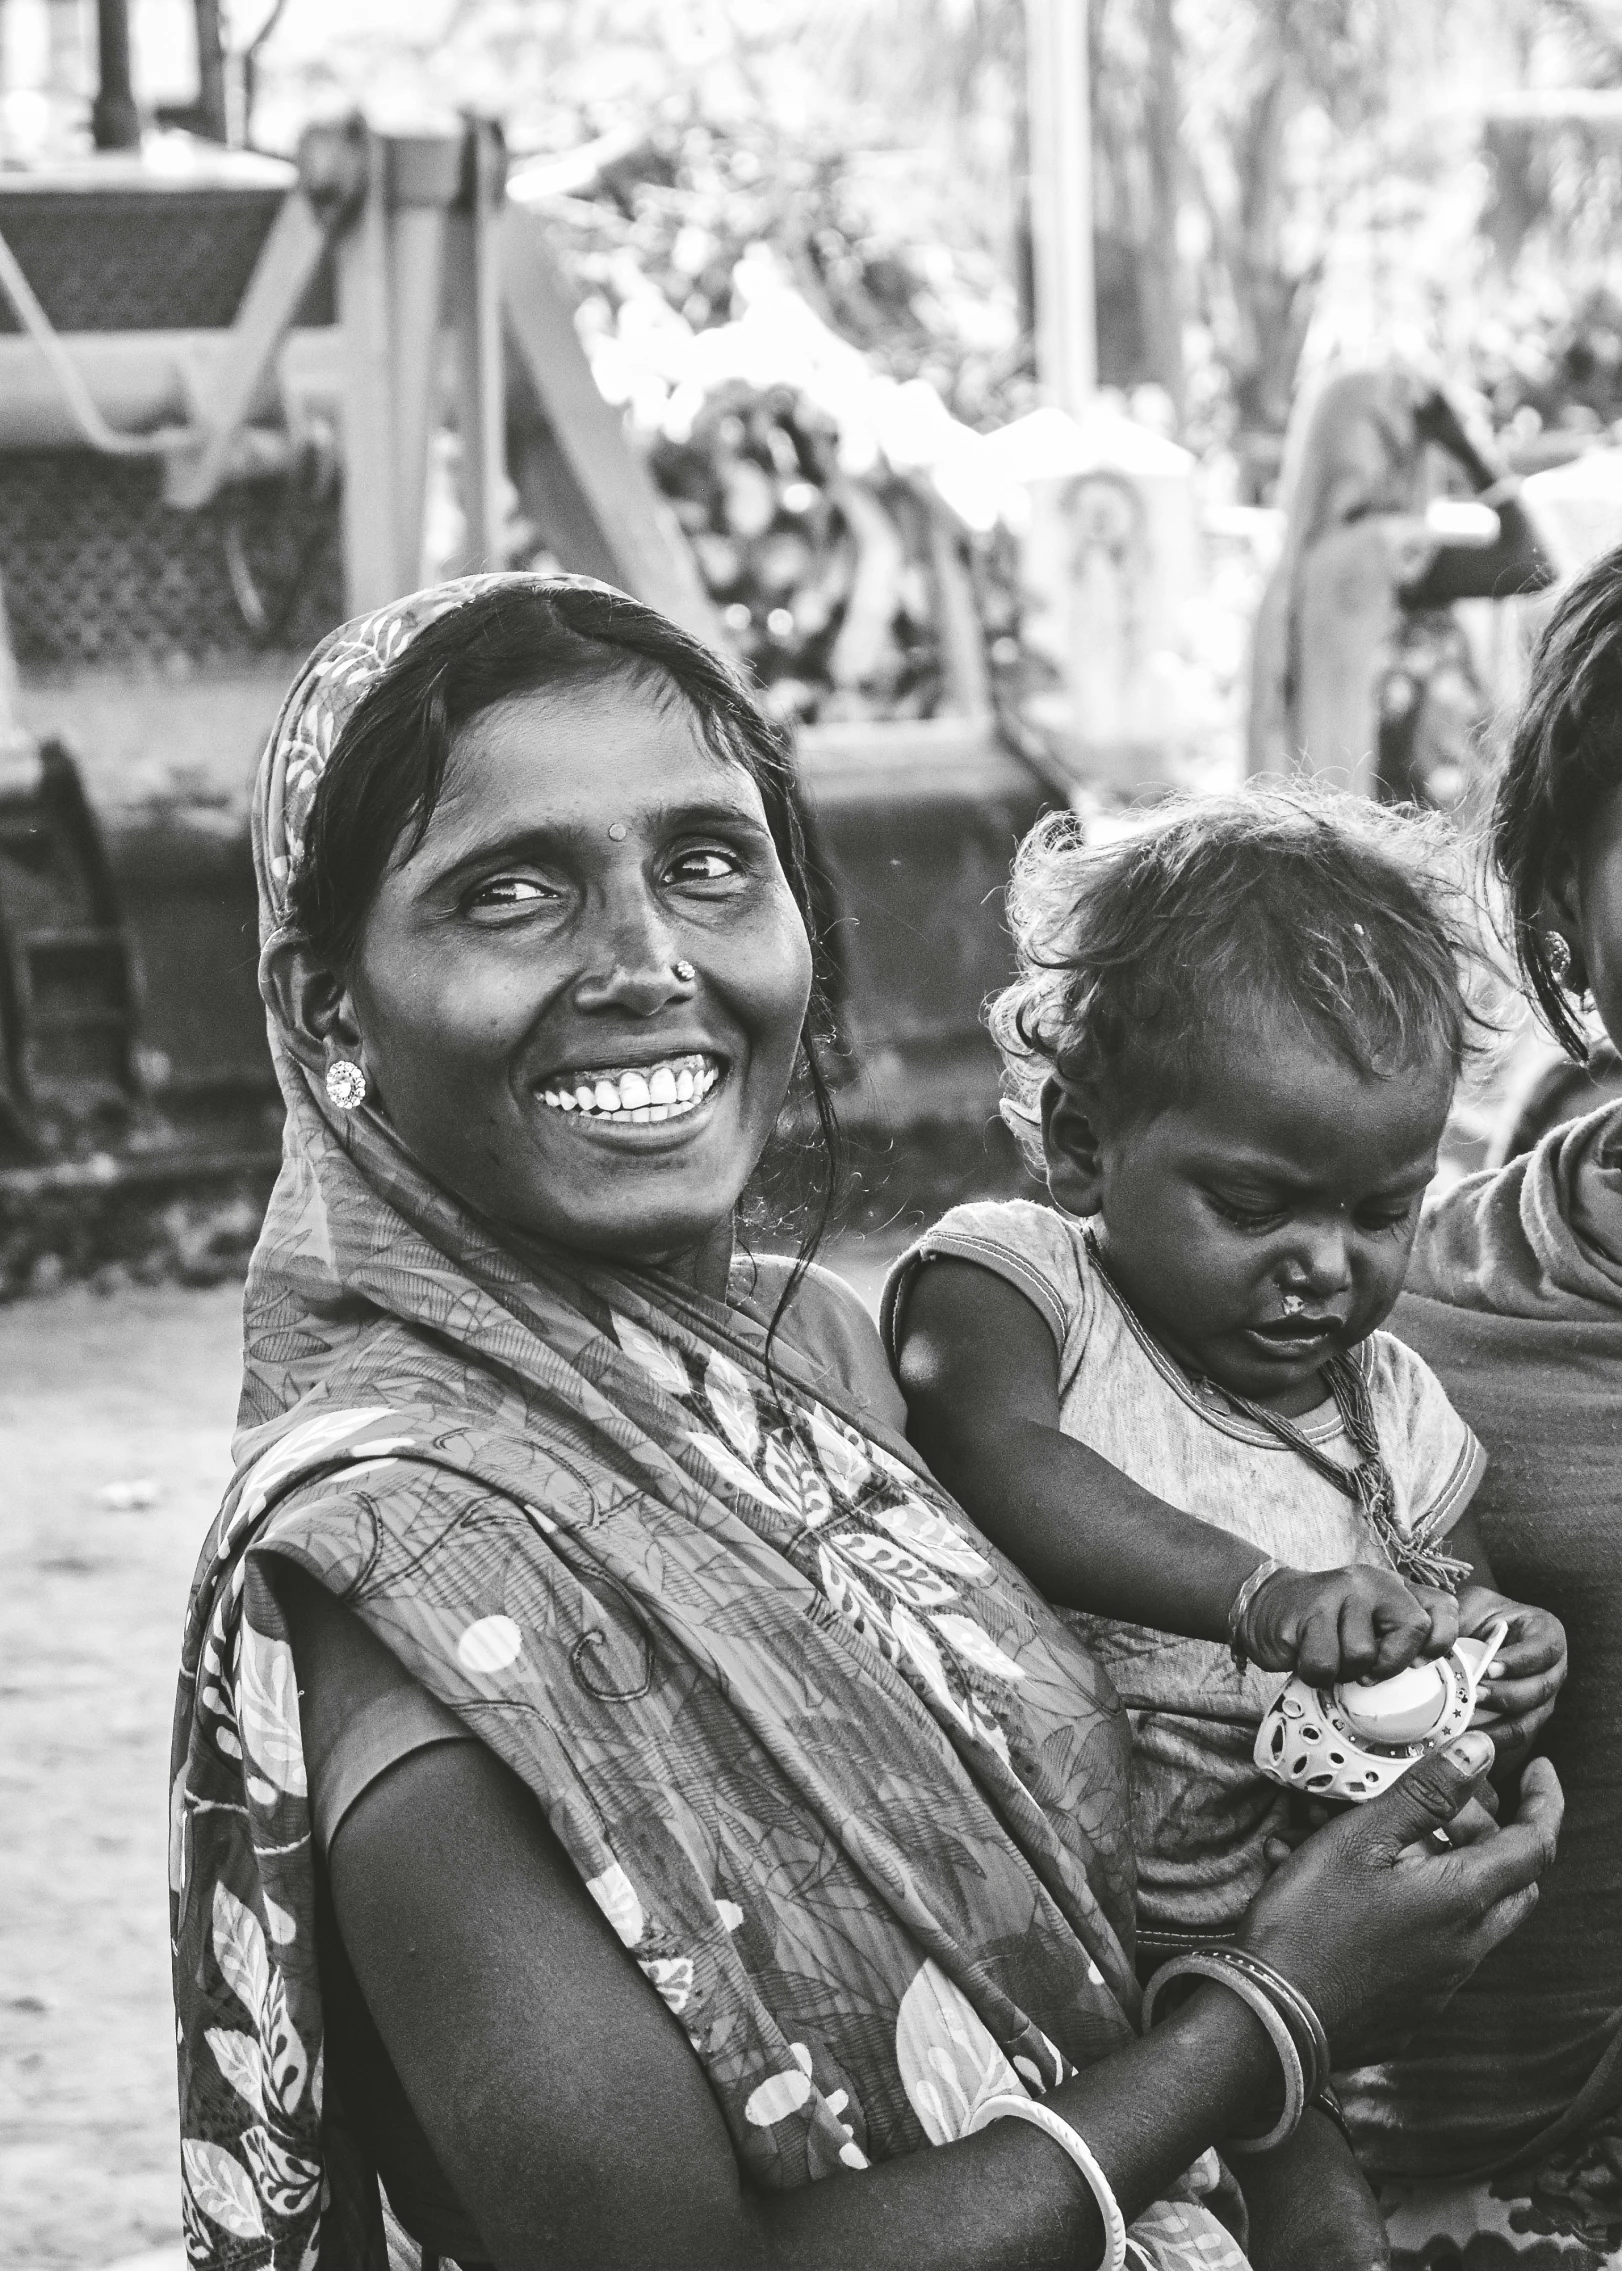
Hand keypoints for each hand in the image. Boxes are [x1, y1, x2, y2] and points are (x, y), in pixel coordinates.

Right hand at [1240, 1730, 1562, 2063]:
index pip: (1534, 1846)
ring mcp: (1441, 1982)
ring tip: (1384, 1838)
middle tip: (1454, 1806)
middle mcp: (1466, 1947)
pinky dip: (1416, 1906)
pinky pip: (1434, 1945)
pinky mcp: (1413, 2005)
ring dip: (1450, 1870)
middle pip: (1514, 1885)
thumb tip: (1479, 1753)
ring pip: (1473, 1915)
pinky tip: (1353, 1889)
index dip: (1543, 1802)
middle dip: (1498, 1837)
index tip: (1538, 1770)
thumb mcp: (1360, 1839)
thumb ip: (1424, 1794)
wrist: (1271, 2020)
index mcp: (1462, 1900)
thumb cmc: (1310, 1924)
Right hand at [1241, 1563, 1457, 1684]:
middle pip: (1413, 1629)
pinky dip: (1315, 1674)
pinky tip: (1306, 1656)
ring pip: (1363, 1654)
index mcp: (1394, 1586)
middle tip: (1364, 1668)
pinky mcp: (1309, 1610)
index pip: (1443, 1608)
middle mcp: (1372, 1581)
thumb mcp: (1371, 1624)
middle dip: (1389, 1664)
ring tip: (1329, 1656)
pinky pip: (1325, 1663)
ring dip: (1344, 1671)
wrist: (1267, 1606)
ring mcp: (1340, 1591)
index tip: (1416, 1663)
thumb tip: (1428, 1669)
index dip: (1440, 1642)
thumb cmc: (1326, 1625)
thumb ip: (1402, 1637)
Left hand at [1463, 1588, 1567, 1755]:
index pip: (1543, 1649)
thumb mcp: (1471, 1605)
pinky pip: (1513, 1738)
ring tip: (1466, 1722)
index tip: (1489, 1668)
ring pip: (1529, 1720)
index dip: (1518, 1661)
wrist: (1475, 1636)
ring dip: (1497, 1725)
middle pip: (1539, 1690)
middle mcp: (1553, 1670)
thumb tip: (1442, 1642)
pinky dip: (1490, 1741)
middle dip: (1505, 1695)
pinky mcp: (1526, 1721)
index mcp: (1547, 1634)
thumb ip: (1463, 1619)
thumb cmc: (1476, 1617)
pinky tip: (1465, 1739)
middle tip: (1473, 1695)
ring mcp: (1543, 1700)